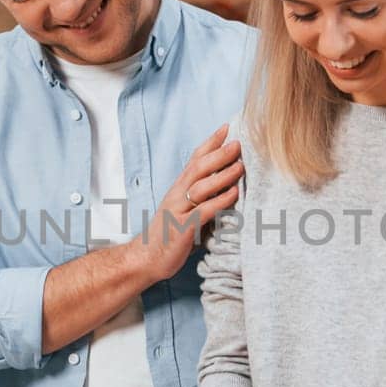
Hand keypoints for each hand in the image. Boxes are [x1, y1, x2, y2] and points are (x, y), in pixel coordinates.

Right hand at [132, 124, 242, 281]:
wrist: (144, 258)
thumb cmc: (168, 234)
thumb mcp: (183, 209)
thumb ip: (201, 197)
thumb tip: (227, 185)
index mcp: (178, 188)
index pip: (194, 159)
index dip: (210, 143)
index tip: (226, 128)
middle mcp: (177, 195)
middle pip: (198, 167)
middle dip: (219, 154)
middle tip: (238, 143)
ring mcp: (178, 210)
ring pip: (201, 186)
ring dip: (223, 175)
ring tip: (241, 166)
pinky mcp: (182, 228)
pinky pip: (203, 211)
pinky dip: (219, 201)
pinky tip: (234, 194)